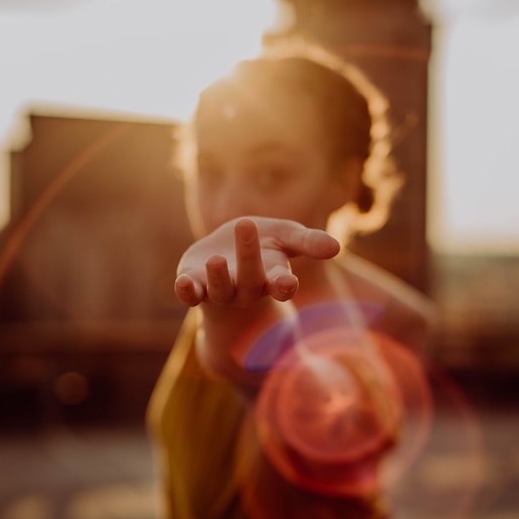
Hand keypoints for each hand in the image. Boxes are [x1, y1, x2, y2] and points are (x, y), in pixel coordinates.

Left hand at [174, 217, 339, 307]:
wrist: (225, 252)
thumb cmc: (263, 245)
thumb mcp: (287, 237)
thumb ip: (309, 242)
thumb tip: (336, 248)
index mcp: (272, 276)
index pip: (282, 284)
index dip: (284, 284)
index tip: (287, 283)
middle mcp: (248, 288)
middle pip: (251, 280)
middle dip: (249, 257)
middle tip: (246, 224)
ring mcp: (220, 291)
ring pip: (221, 290)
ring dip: (219, 278)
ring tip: (216, 260)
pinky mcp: (196, 288)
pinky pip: (191, 295)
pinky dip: (187, 290)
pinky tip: (183, 282)